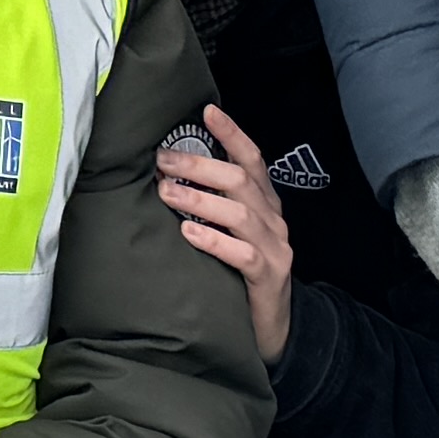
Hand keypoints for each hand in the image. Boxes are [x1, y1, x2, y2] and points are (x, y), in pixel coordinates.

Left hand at [157, 104, 295, 366]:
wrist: (275, 327)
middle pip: (240, 181)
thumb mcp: (233, 231)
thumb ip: (214, 202)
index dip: (232, 133)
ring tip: (167, 193)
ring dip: (200, 199)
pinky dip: (214, 240)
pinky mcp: (269, 277)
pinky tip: (189, 233)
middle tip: (163, 160)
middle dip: (200, 166)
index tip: (207, 110)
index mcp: (265, 203)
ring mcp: (275, 248)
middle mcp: (273, 220)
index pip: (253, 159)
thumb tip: (169, 172)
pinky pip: (243, 254)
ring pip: (240, 214)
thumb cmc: (243, 271)